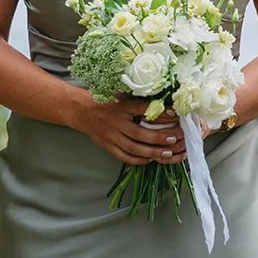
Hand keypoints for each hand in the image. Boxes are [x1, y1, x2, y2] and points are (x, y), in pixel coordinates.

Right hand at [72, 95, 186, 165]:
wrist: (82, 111)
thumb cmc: (107, 103)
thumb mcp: (123, 97)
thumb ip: (141, 102)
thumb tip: (166, 106)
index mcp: (122, 107)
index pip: (143, 109)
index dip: (160, 113)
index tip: (175, 115)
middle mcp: (117, 123)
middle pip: (139, 133)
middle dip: (159, 137)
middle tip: (174, 139)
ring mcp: (111, 137)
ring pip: (133, 148)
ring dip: (151, 152)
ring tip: (167, 153)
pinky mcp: (107, 146)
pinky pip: (124, 156)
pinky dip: (138, 159)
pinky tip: (150, 159)